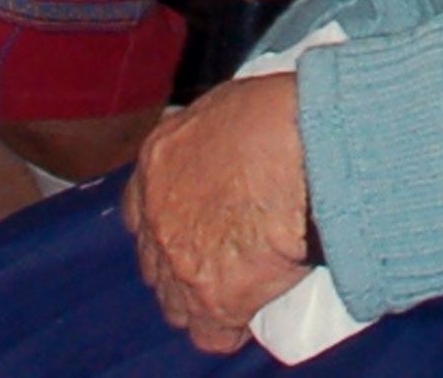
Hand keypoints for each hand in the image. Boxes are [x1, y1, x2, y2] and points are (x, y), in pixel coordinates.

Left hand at [123, 75, 310, 352]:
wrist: (302, 150)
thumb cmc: (275, 117)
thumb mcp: (223, 108)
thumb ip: (206, 141)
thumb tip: (221, 155)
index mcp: (157, 161)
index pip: (140, 210)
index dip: (163, 224)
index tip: (186, 226)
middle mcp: (158, 213)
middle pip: (154, 262)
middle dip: (178, 264)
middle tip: (215, 259)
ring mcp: (180, 260)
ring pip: (175, 303)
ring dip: (199, 300)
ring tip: (234, 291)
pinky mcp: (213, 298)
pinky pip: (211, 335)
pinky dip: (229, 329)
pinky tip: (249, 315)